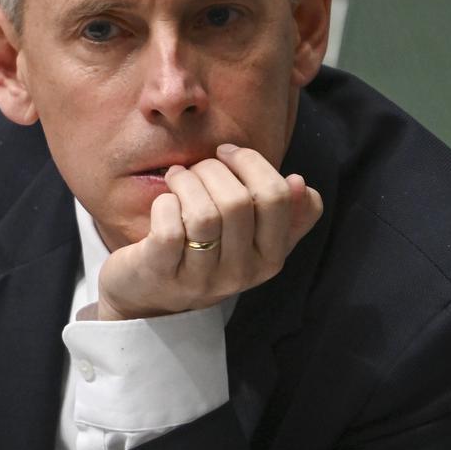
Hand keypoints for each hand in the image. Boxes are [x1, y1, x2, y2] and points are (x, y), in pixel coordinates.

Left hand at [95, 143, 322, 320]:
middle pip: (238, 201)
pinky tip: (164, 203)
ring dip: (186, 182)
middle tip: (197, 168)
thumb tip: (299, 183)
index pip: (277, 198)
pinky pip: (169, 229)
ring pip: (204, 214)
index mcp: (270, 258)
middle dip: (213, 169)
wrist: (151, 295)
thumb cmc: (205, 252)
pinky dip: (164, 204)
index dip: (251, 163)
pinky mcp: (163, 274)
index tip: (228, 153)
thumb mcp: (251, 237)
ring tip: (177, 178)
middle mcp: (241, 273)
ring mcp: (202, 278)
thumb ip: (285, 213)